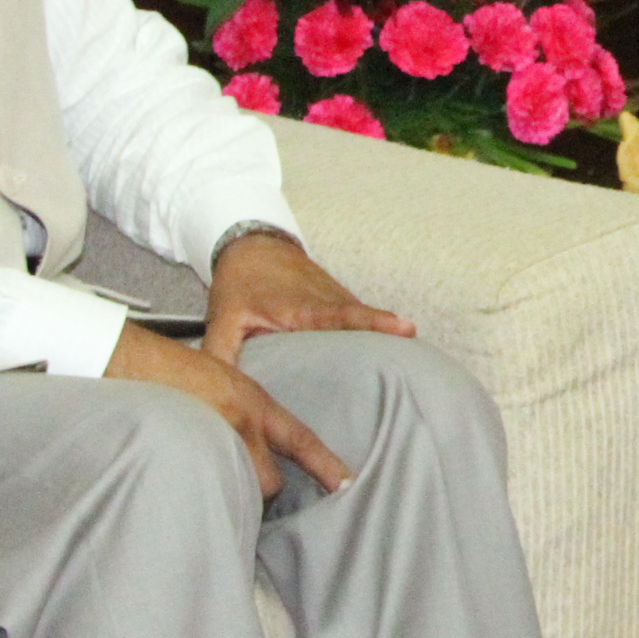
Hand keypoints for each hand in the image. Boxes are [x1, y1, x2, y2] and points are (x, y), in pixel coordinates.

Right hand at [103, 320, 351, 498]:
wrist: (127, 357)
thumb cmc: (171, 370)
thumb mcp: (222, 380)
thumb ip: (243, 411)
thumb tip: (251, 440)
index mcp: (252, 403)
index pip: (300, 439)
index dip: (326, 464)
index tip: (348, 485)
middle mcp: (238, 423)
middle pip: (268, 482)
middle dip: (261, 495)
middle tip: (250, 500)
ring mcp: (211, 439)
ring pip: (237, 487)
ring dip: (230, 494)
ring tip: (215, 496)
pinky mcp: (183, 453)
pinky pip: (203, 487)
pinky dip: (199, 493)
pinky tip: (187, 496)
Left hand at [202, 230, 413, 367]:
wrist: (253, 244)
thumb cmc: (240, 282)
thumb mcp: (224, 318)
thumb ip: (221, 353)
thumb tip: (217, 393)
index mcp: (301, 306)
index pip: (344, 315)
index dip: (374, 322)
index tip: (404, 328)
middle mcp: (327, 300)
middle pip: (365, 321)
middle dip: (392, 336)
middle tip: (421, 356)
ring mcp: (338, 298)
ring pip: (367, 320)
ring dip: (388, 338)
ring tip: (416, 364)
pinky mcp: (342, 300)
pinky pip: (362, 319)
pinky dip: (378, 333)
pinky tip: (393, 356)